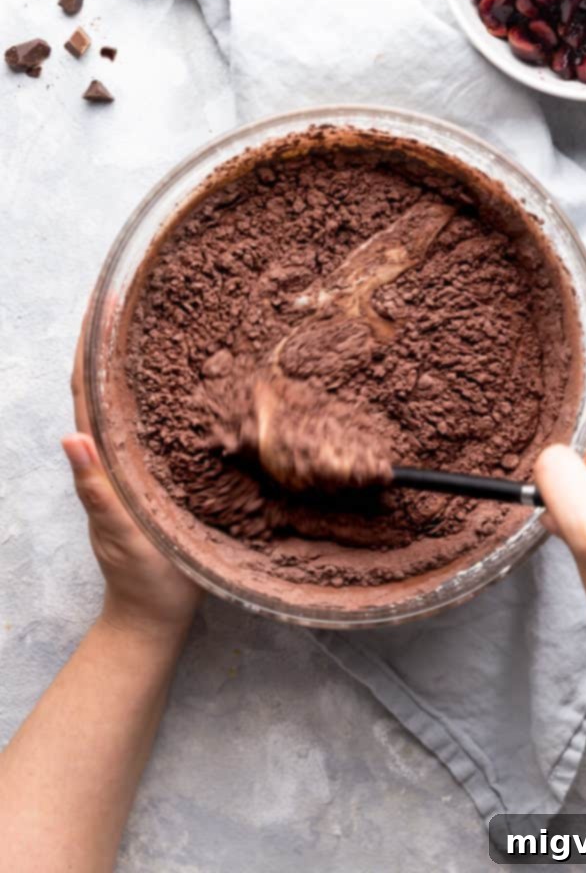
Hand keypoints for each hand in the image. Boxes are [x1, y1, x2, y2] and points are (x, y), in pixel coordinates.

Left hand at [64, 322, 202, 639]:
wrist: (158, 611)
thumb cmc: (140, 574)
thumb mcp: (118, 532)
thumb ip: (96, 490)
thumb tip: (70, 437)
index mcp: (104, 459)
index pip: (90, 393)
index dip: (93, 347)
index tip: (106, 303)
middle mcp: (120, 452)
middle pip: (113, 386)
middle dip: (120, 339)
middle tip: (143, 294)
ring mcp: (142, 461)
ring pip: (138, 401)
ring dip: (143, 359)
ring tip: (168, 318)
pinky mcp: (164, 473)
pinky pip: (163, 423)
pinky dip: (170, 392)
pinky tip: (194, 377)